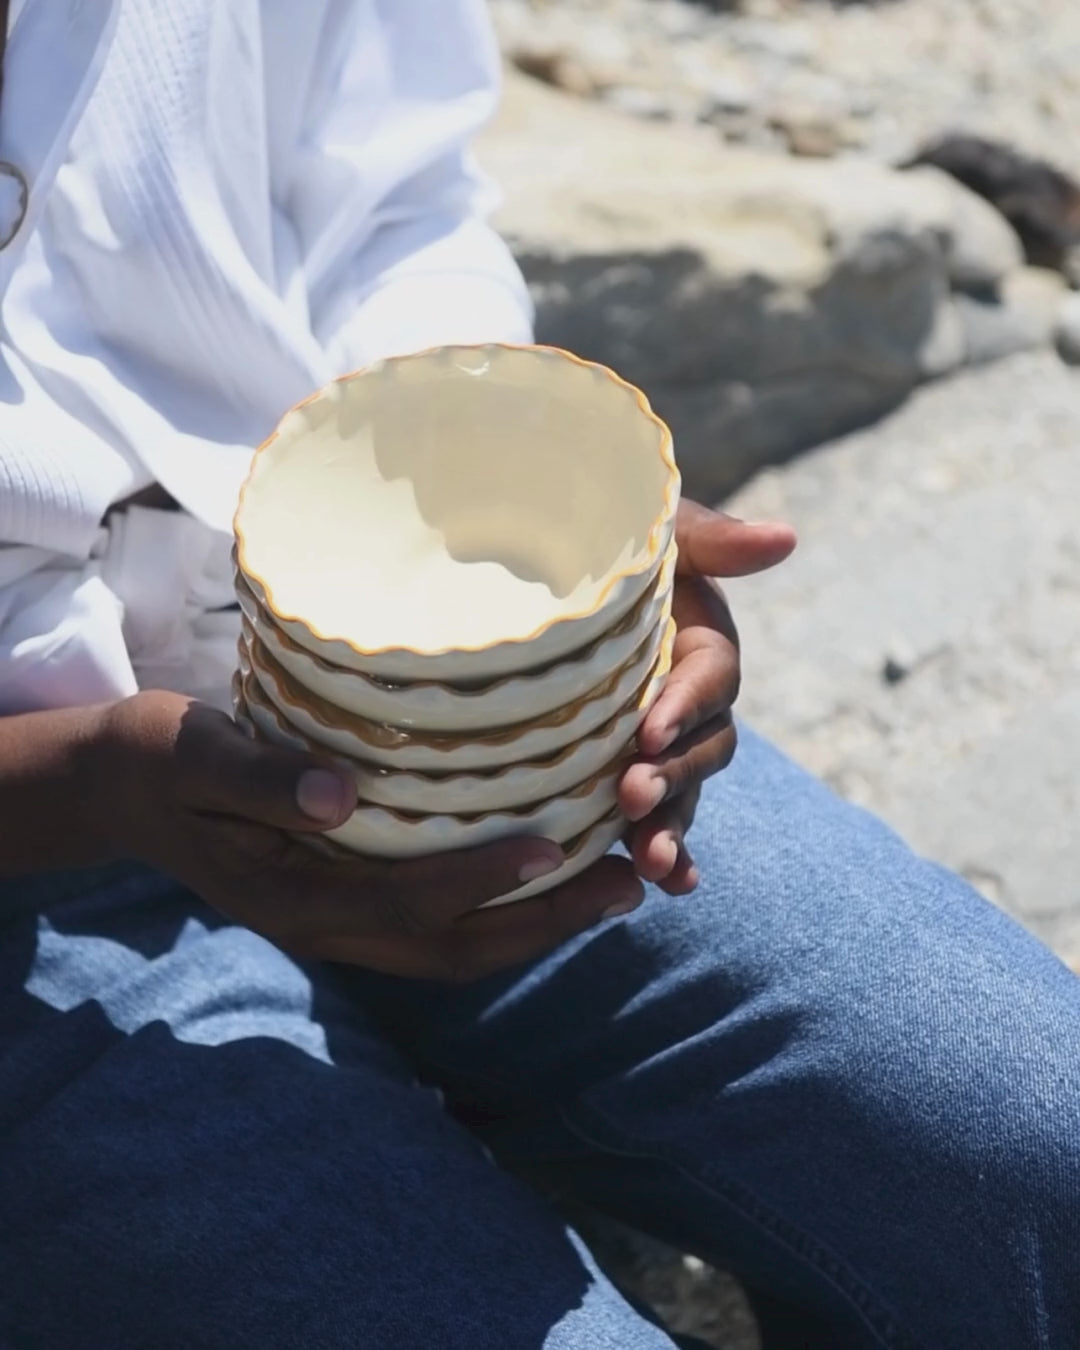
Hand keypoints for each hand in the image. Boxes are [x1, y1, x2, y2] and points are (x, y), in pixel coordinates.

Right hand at [88, 691, 643, 980]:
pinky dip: (501, 914)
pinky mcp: (348, 904)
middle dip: (543, 925)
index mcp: (291, 894)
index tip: (558, 850)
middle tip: (627, 885)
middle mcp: (325, 925)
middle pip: (452, 950)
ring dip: (536, 928)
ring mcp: (338, 924)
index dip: (483, 883)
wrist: (125, 789)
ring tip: (614, 887)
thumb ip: (259, 778)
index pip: (405, 902)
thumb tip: (340, 797)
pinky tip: (547, 876)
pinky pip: (438, 929)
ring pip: (454, 951)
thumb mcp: (192, 753)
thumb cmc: (159, 759)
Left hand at [618, 500, 795, 894]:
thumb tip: (785, 539)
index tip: (650, 731)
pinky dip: (667, 856)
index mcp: (701, 648)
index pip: (709, 682)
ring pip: (682, 796)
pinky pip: (655, 822)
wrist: (547, 571)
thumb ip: (712, 539)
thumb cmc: (605, 546)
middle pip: (702, 751)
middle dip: (673, 778)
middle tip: (632, 796)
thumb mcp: (656, 533)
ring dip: (671, 830)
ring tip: (648, 863)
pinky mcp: (629, 777)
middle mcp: (690, 705)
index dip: (685, 708)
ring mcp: (663, 749)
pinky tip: (665, 887)